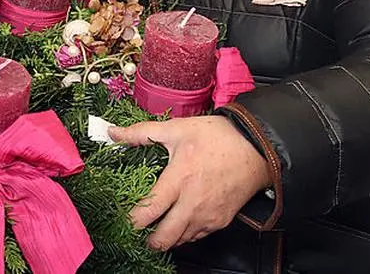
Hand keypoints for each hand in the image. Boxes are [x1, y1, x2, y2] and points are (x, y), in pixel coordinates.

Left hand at [109, 115, 269, 250]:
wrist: (258, 147)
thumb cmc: (218, 136)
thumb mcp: (176, 129)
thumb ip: (141, 133)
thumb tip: (112, 132)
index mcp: (179, 179)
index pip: (149, 210)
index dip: (131, 221)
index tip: (120, 220)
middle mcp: (193, 203)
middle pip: (164, 237)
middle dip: (147, 240)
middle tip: (136, 233)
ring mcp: (209, 215)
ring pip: (181, 240)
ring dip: (166, 237)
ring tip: (155, 228)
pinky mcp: (221, 221)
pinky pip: (197, 236)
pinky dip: (184, 234)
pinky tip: (177, 222)